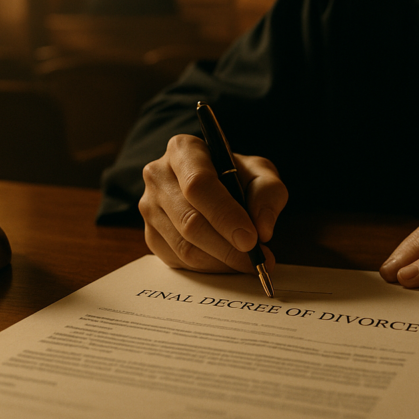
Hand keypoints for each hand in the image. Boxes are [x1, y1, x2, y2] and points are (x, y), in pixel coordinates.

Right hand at [139, 134, 288, 272]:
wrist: (218, 185)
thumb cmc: (238, 175)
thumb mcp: (261, 173)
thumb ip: (268, 194)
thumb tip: (262, 230)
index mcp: (183, 150)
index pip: (198, 185)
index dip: (225, 215)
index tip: (251, 239)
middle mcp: (158, 175)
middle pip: (190, 220)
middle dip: (227, 247)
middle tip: (256, 260)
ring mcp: (149, 207)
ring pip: (184, 246)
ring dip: (221, 261)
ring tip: (248, 263)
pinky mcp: (150, 234)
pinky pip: (178, 260)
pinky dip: (209, 268)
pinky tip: (228, 262)